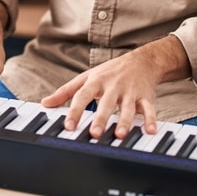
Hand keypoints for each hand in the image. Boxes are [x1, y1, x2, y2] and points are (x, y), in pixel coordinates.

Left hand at [40, 35, 190, 139]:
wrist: (142, 60)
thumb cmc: (109, 72)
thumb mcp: (86, 77)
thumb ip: (65, 92)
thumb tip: (45, 103)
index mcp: (96, 81)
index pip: (82, 96)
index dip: (75, 111)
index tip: (68, 126)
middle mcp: (113, 86)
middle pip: (106, 103)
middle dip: (101, 118)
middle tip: (94, 134)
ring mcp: (130, 91)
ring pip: (128, 107)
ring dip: (125, 121)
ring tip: (120, 135)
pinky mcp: (146, 96)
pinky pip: (149, 108)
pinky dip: (151, 119)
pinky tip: (150, 131)